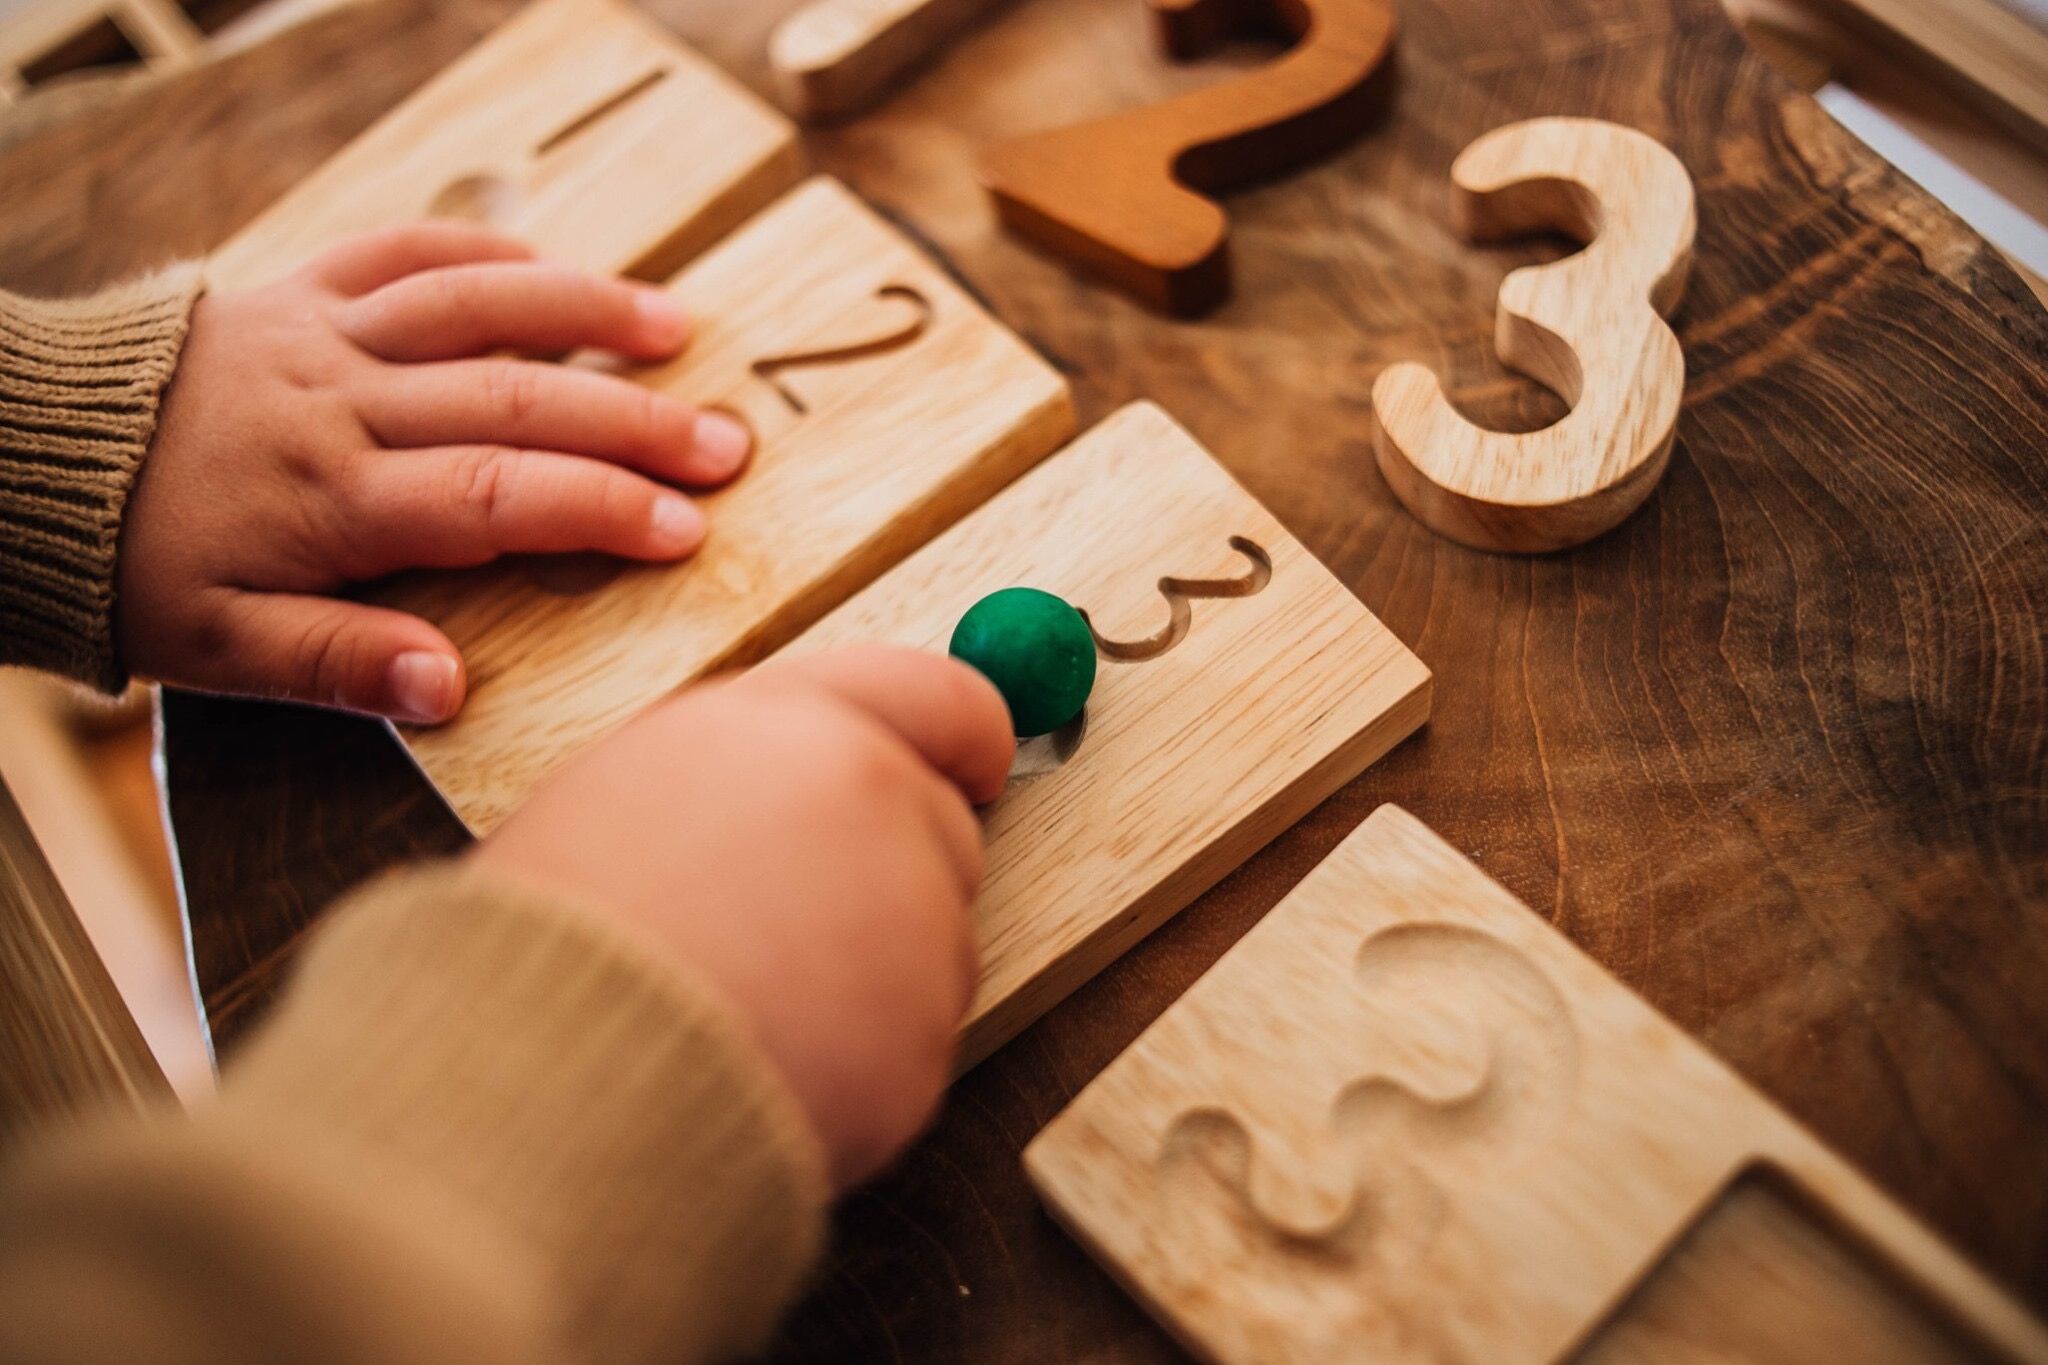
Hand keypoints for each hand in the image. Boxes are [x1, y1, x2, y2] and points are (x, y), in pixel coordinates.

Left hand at [117, 223, 751, 721]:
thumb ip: (337, 666)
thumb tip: (452, 690)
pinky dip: (480, 251)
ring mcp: (324, 334)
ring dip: (582, 313)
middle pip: (514, 400)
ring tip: (676, 326)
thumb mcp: (218, 650)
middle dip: (633, 422)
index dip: (600, 510)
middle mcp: (345, 404)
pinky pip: (401, 250)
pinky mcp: (298, 289)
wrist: (25, 463)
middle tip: (728, 442)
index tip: (687, 529)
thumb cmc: (135, 568)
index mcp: (334, 499)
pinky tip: (550, 264)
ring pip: (474, 308)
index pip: (496, 498)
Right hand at [475, 646, 1015, 1187]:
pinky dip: (861, 1061)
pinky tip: (764, 1063)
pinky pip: (913, 1044)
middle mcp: (877, 806)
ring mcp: (914, 925)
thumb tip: (815, 779)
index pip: (939, 696)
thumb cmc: (558, 932)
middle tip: (783, 927)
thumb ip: (749, 764)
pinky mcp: (925, 1039)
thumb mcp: (631, 783)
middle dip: (888, 874)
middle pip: (938, 829)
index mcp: (797, 727)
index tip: (980, 760)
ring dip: (870, 973)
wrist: (544, 1074)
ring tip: (743, 1001)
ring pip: (931, 944)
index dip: (965, 734)